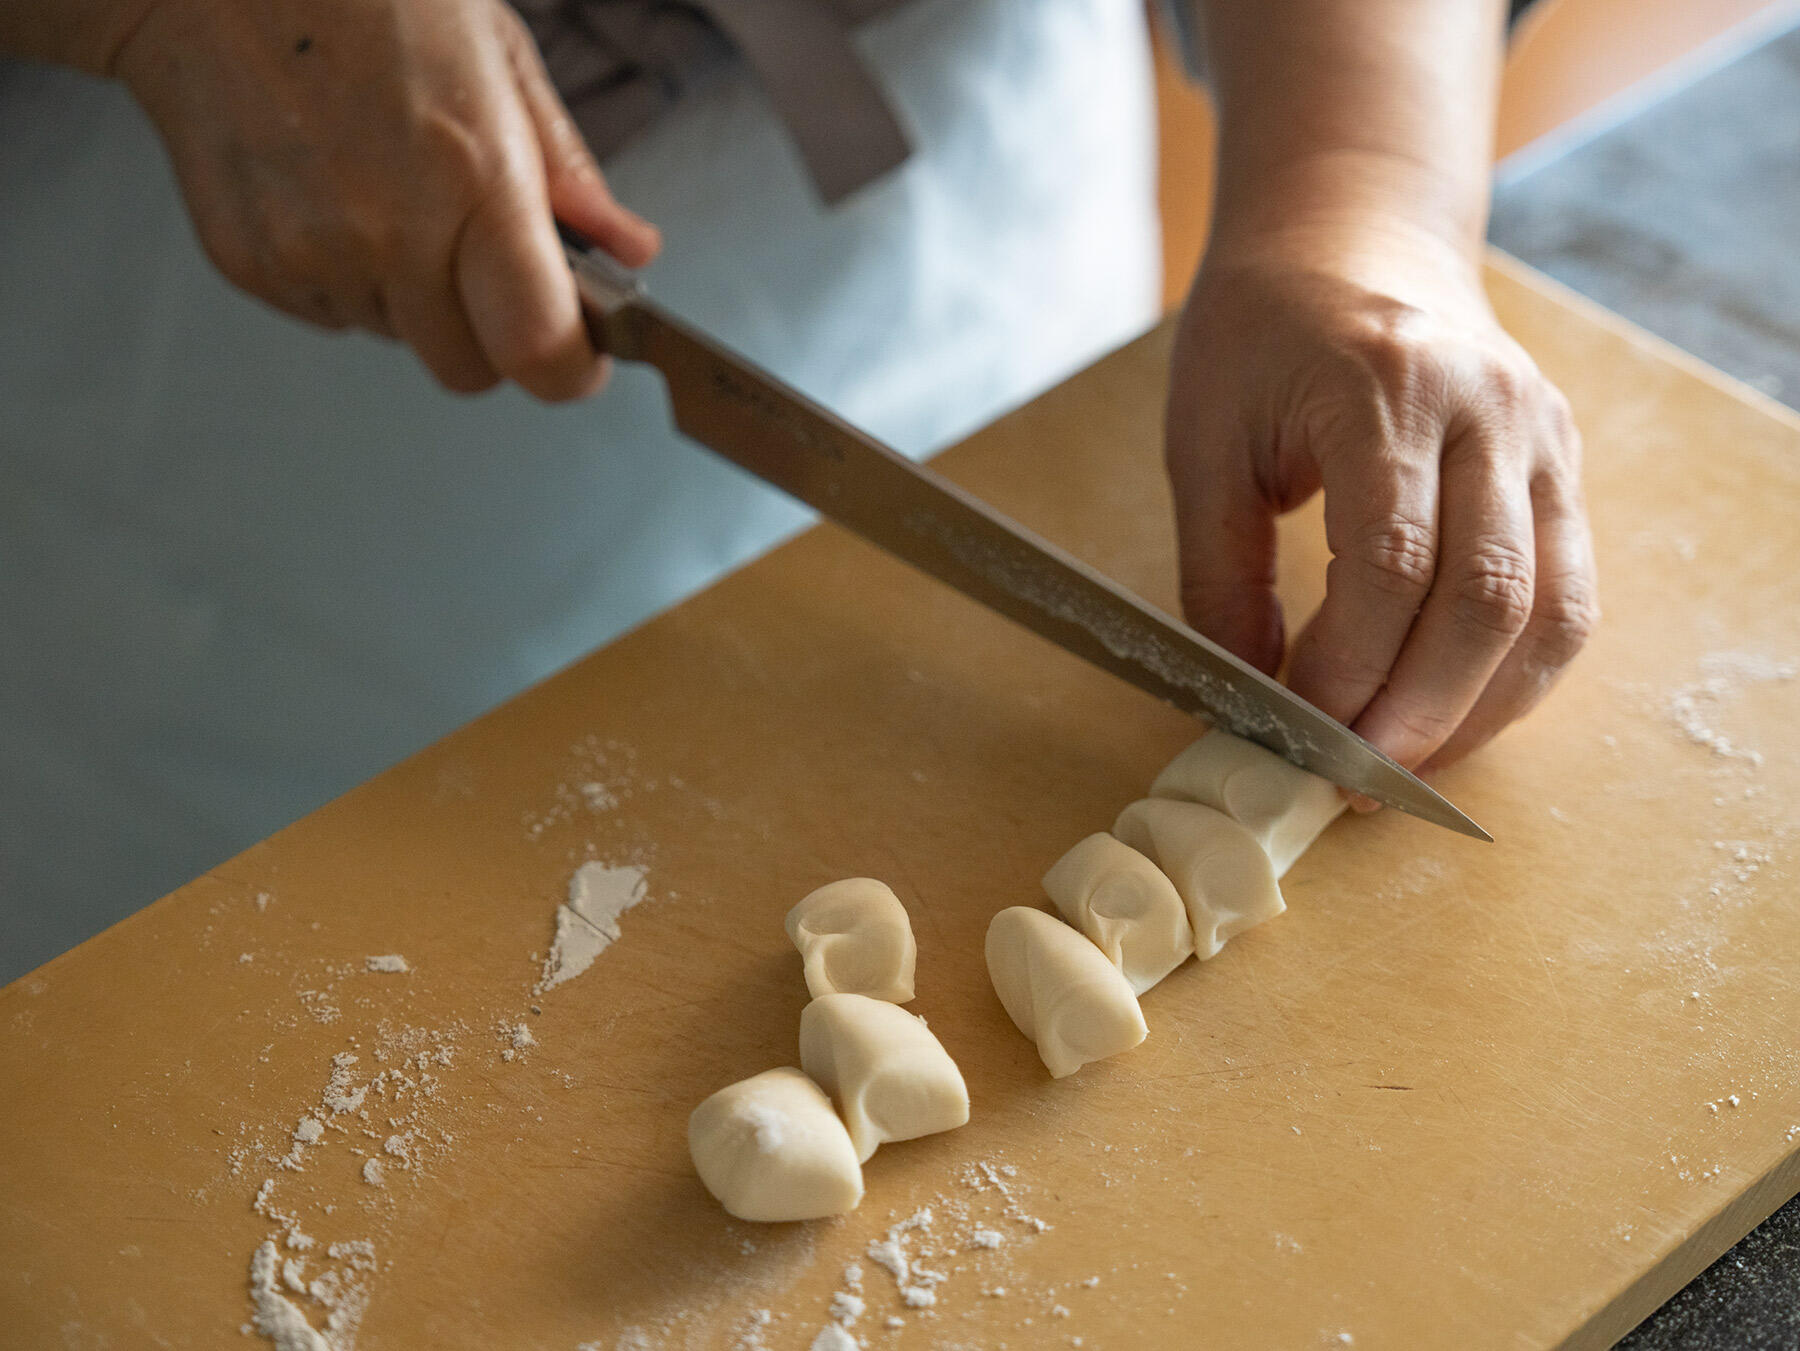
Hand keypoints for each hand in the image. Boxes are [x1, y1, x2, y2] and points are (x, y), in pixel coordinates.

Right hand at [111, 0, 659, 398]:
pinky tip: (336, 195)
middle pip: (469, 371)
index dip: (571, 369)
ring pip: (401, 340)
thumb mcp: (497, 54)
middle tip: (486, 262)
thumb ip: (569, 172)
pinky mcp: (249, 265)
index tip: (583, 355)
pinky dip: (351, 279)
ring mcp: (311, 255)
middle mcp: (388, 230)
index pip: (538, 346)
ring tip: (392, 193)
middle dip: (493, 335)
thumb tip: (628, 251)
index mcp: (471, 175)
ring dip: (416, 298)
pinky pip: (334, 316)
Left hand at [1165, 223, 1598, 779]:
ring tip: (1401, 771)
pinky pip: (1568, 597)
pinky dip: (1513, 676)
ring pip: (1552, 613)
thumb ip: (1219, 575)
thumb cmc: (1259, 333)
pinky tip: (1450, 715)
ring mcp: (1544, 438)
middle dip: (1418, 715)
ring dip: (1479, 714)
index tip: (1291, 733)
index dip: (1345, 670)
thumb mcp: (1204, 442)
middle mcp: (1492, 411)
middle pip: (1488, 600)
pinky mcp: (1563, 467)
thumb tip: (1242, 699)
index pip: (1389, 563)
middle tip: (1351, 782)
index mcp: (1388, 389)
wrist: (1351, 234)